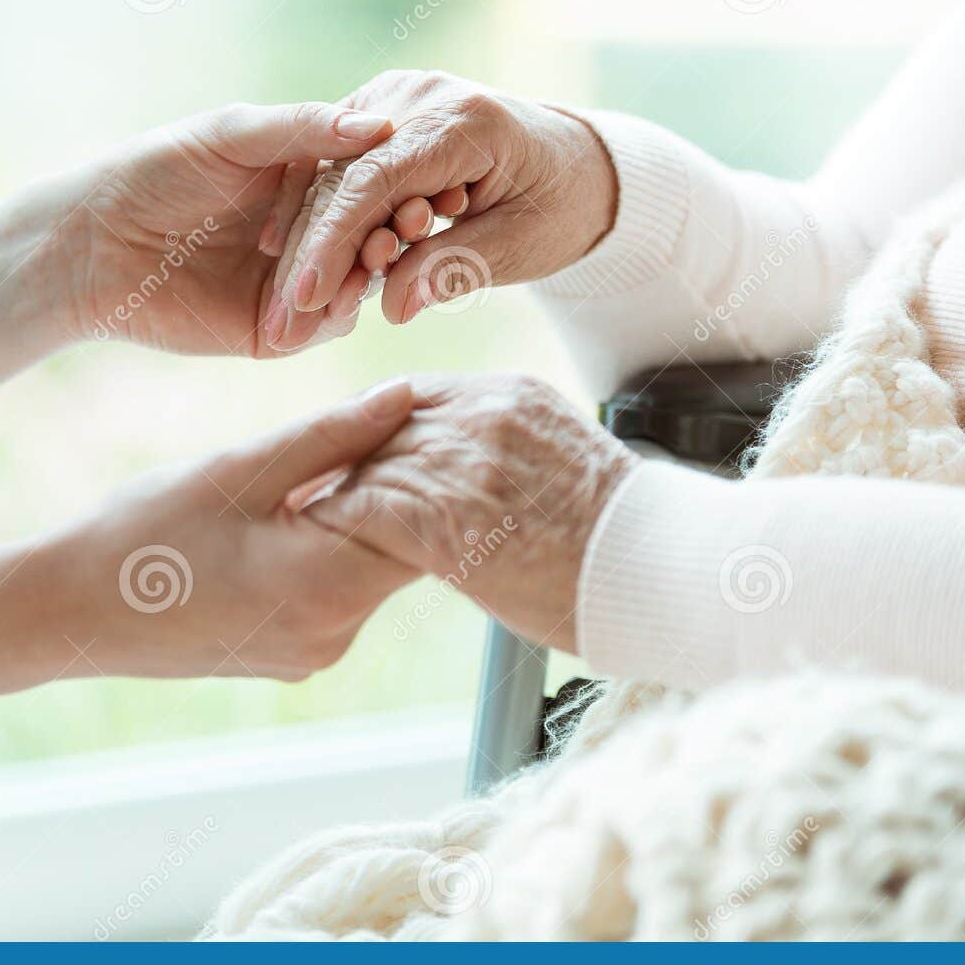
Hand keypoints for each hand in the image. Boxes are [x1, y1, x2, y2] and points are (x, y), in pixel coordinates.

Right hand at [38, 379, 420, 680]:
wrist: (72, 610)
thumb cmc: (146, 531)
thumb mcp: (243, 468)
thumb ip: (333, 434)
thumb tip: (406, 395)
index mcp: (329, 588)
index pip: (425, 522)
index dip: (422, 464)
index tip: (407, 418)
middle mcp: (335, 636)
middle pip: (402, 549)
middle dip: (391, 487)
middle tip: (365, 428)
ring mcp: (315, 654)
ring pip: (369, 569)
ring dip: (357, 517)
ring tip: (315, 469)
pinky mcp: (295, 657)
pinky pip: (336, 594)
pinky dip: (328, 551)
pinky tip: (288, 515)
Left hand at [69, 102, 394, 357]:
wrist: (95, 243)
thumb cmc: (156, 171)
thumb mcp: (233, 135)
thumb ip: (304, 129)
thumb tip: (381, 124)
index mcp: (304, 180)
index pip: (367, 183)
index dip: (394, 183)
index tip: (425, 181)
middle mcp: (306, 232)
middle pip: (370, 237)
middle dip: (391, 234)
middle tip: (410, 228)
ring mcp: (293, 284)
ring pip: (353, 284)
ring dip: (370, 274)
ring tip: (378, 261)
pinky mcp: (274, 330)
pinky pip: (320, 326)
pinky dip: (334, 313)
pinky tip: (341, 297)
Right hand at [264, 71, 618, 348]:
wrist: (574, 164)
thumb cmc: (557, 206)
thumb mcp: (520, 246)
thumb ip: (455, 269)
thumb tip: (393, 309)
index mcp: (462, 120)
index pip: (375, 180)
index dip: (334, 242)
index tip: (306, 299)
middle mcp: (418, 95)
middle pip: (342, 180)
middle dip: (310, 258)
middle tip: (281, 327)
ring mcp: (393, 99)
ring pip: (330, 179)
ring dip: (308, 247)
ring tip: (287, 315)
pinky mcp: (378, 115)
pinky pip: (337, 173)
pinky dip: (320, 224)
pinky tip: (296, 272)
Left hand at [300, 374, 636, 654]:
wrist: (660, 571)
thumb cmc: (620, 537)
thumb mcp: (563, 461)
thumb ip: (507, 448)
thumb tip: (470, 472)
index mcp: (510, 394)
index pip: (416, 396)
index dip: (378, 429)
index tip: (355, 458)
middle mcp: (482, 414)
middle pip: (381, 424)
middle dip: (345, 460)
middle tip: (309, 490)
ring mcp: (463, 461)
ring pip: (366, 463)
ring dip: (332, 494)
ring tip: (303, 520)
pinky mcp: (447, 517)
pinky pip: (364, 508)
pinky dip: (334, 524)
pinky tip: (319, 543)